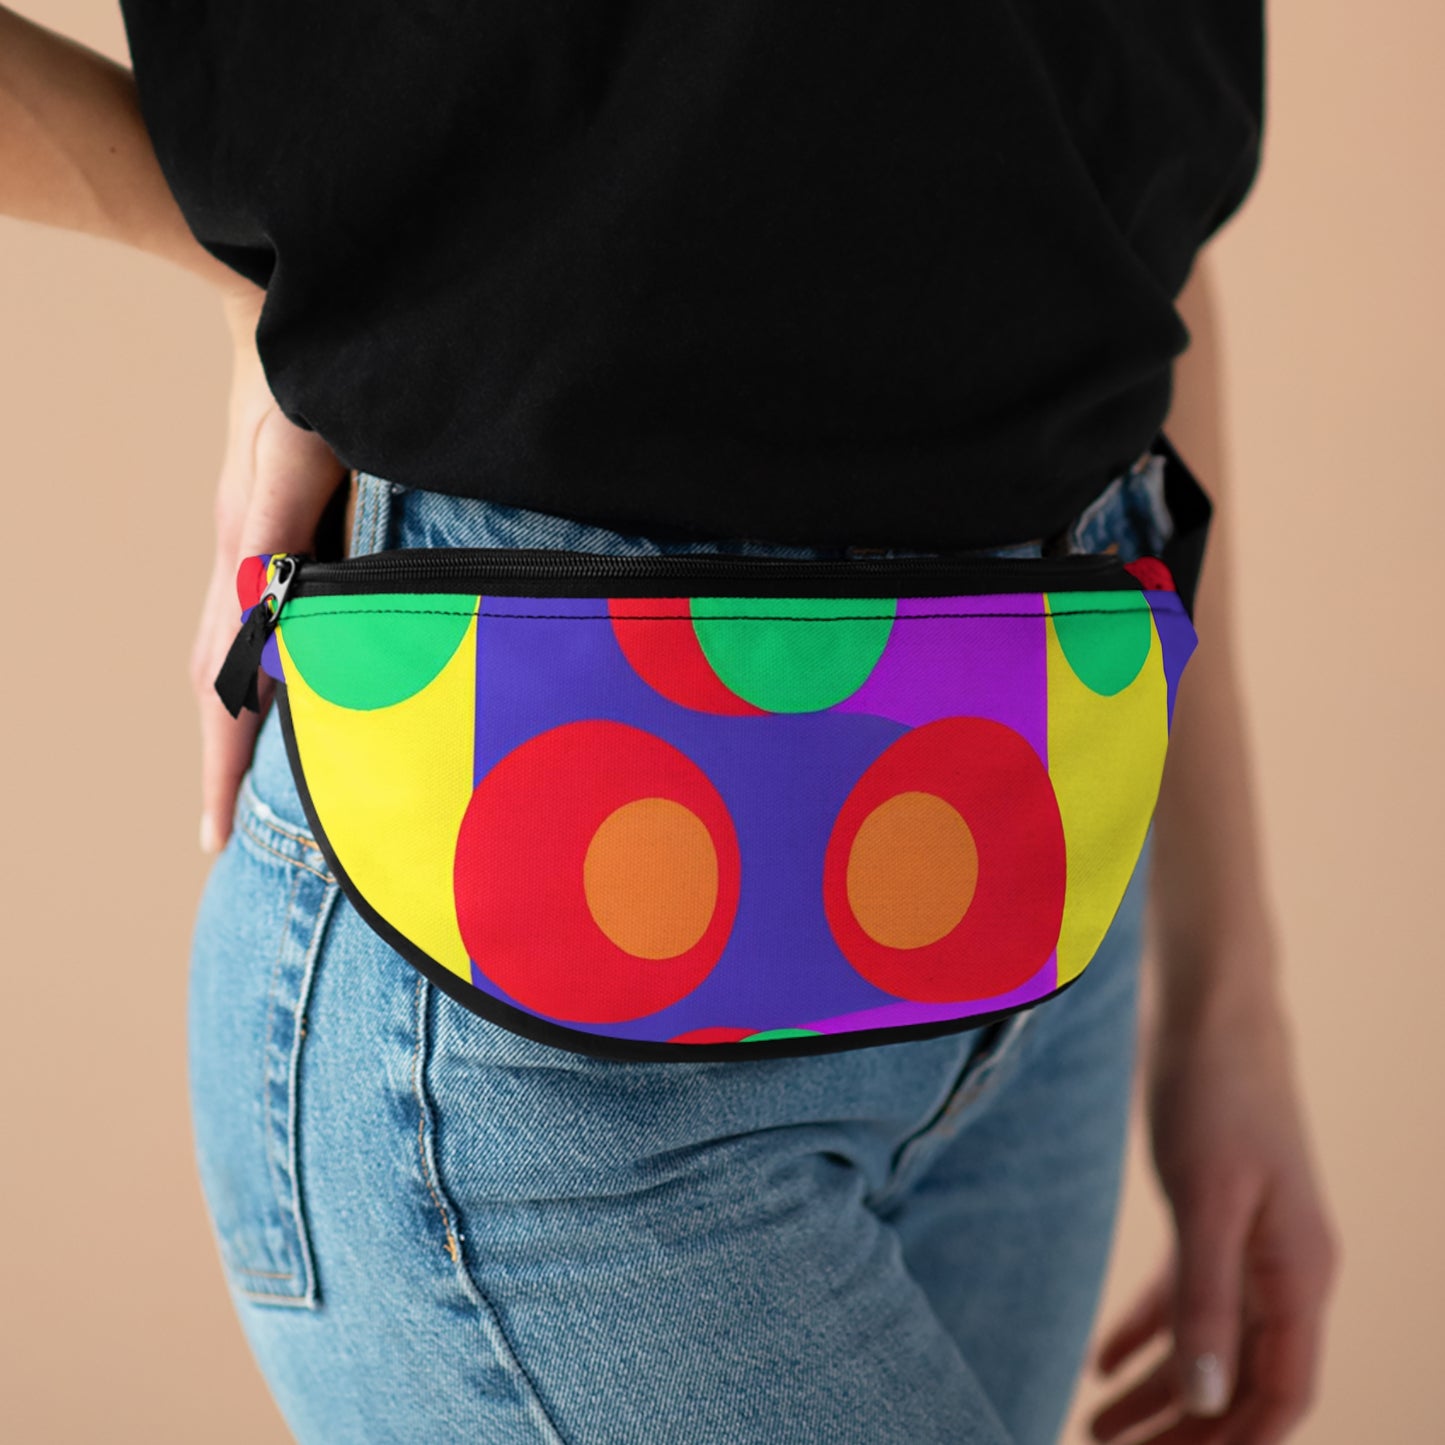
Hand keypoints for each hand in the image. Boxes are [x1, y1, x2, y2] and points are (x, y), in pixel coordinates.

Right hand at [191, 286, 346, 852]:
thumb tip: (263, 618)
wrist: (283, 306)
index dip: (223, 761)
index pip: (223, 683)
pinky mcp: (278, 530)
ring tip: (250, 785)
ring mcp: (255, 547)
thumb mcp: (293, 449)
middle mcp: (243, 563)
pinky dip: (264, 670)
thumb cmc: (299, 373)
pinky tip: (292, 688)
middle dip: (221, 761)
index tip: (214, 837)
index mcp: (247, 559)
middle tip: (225, 836)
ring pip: (232, 654)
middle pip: (216, 682)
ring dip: (239, 723)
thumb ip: (276, 529)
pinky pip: (260, 619)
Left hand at [1088, 974, 1338, 1443]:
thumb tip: (1208, 1402)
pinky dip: (1147, 1332)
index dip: (1232, 1444)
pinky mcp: (1212, 1212)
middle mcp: (1282, 1267)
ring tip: (1093, 1428)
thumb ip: (1207, 1297)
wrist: (1211, 1010)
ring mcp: (1249, 1240)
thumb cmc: (1216, 1093)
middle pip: (1239, 1380)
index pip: (1280, 1394)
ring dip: (1156, 1392)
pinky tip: (1101, 1362)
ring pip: (1208, 1342)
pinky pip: (1185, 1295)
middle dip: (1183, 1430)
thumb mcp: (1207, 1197)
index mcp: (1300, 1273)